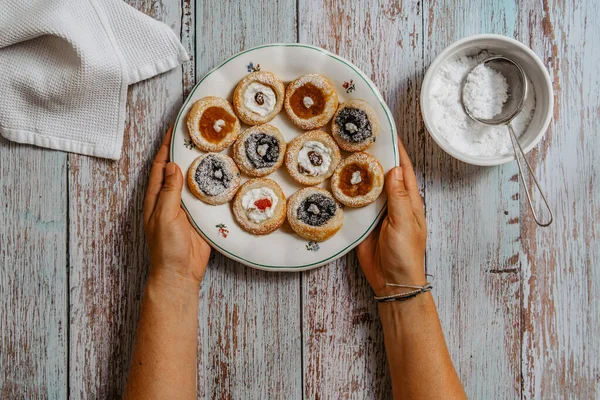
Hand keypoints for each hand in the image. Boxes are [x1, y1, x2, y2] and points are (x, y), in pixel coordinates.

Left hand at [143, 127, 210, 290]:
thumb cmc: (166, 248)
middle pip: (178, 169)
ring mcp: (186, 207)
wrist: (180, 274)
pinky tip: (223, 174)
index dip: (167, 147)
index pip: (160, 166)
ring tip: (213, 147)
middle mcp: (170, 199)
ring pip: (194, 180)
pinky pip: (207, 196)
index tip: (175, 128)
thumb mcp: (164, 216)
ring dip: (201, 165)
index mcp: (156, 197)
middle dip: (185, 151)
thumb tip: (172, 166)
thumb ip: (169, 191)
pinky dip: (213, 184)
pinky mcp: (201, 216)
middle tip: (198, 132)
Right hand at [357, 140, 426, 296]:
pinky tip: (335, 180)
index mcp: (409, 200)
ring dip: (358, 172)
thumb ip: (398, 197)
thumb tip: (395, 168)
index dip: (397, 149)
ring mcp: (376, 211)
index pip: (403, 168)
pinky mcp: (362, 222)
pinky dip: (346, 192)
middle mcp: (392, 201)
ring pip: (366, 186)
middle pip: (382, 173)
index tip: (387, 130)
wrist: (391, 282)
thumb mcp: (404, 223)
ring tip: (343, 153)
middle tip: (358, 137)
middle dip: (373, 156)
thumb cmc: (405, 254)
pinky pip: (354, 203)